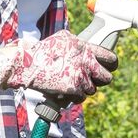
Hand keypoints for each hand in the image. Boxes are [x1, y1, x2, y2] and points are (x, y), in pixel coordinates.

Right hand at [0, 30, 117, 99]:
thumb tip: (89, 48)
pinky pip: (82, 97)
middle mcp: (85, 60)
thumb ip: (78, 44)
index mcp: (84, 47)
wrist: (26, 64)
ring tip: (71, 84)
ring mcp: (80, 75)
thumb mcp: (63, 39)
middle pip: (107, 77)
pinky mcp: (73, 88)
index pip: (110, 57)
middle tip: (92, 80)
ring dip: (84, 89)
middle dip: (101, 80)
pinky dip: (75, 97)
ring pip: (92, 89)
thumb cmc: (42, 52)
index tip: (110, 67)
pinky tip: (66, 91)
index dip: (112, 64)